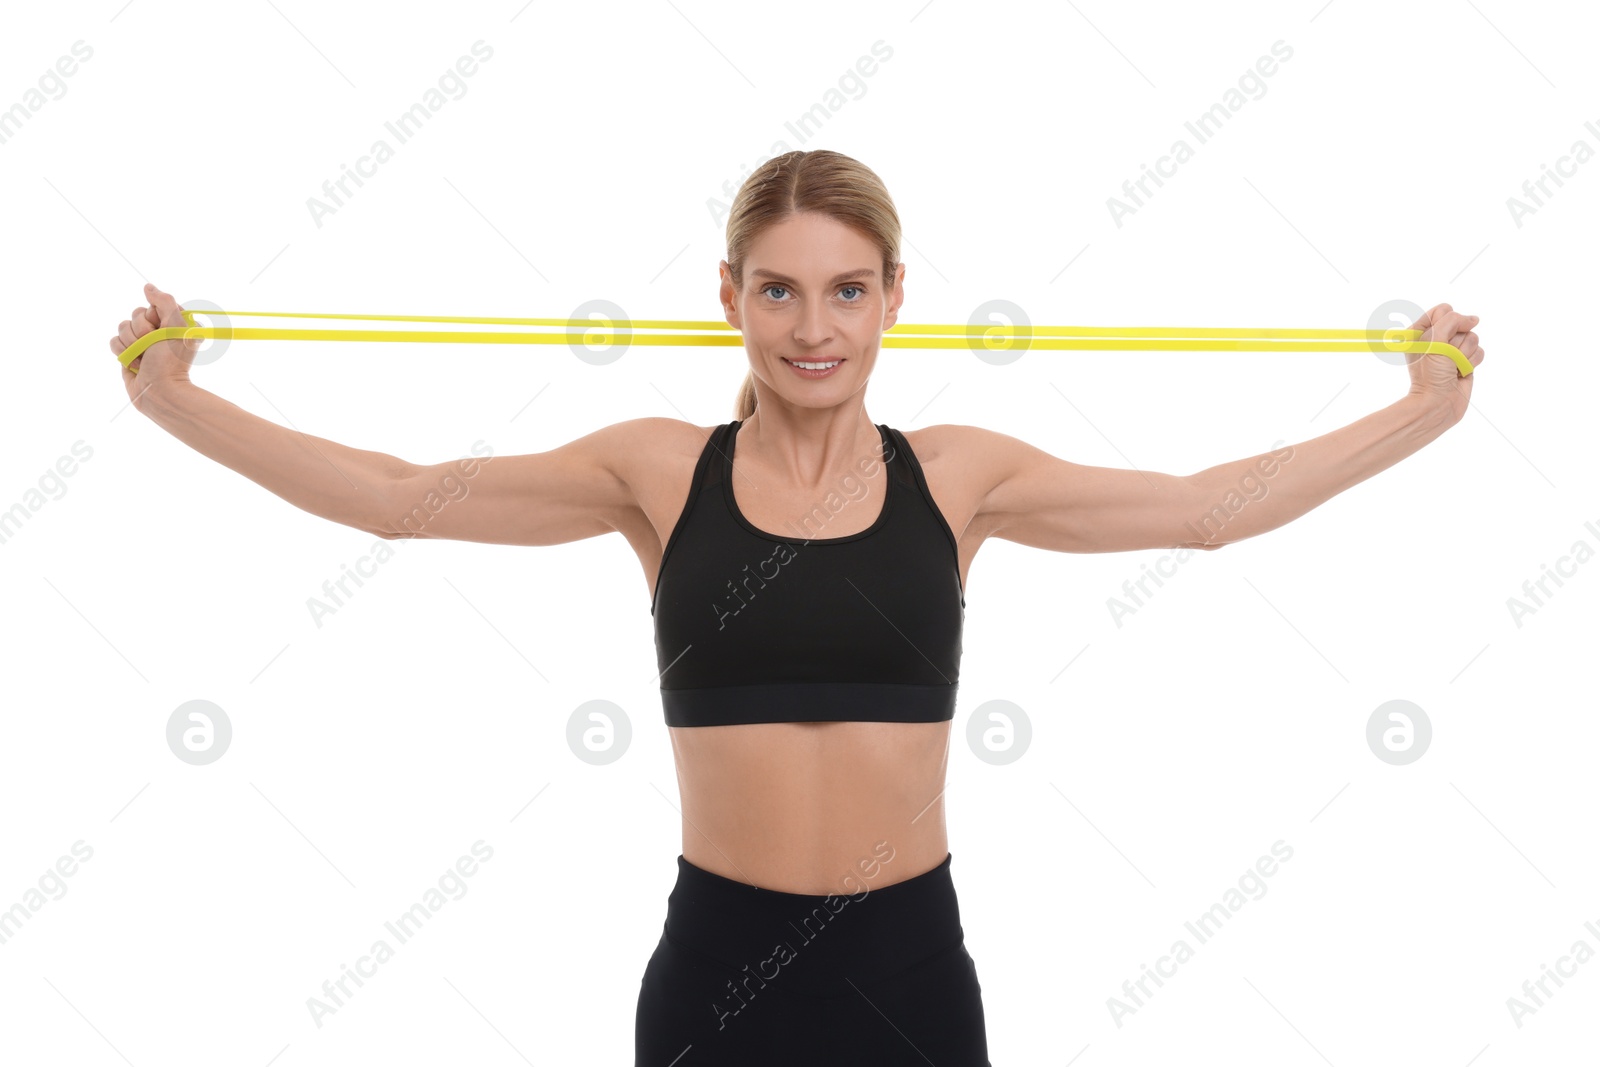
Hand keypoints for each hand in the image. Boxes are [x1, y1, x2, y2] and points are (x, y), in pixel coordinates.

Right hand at [113, 283, 201, 406]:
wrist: (159, 392)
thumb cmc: (171, 362)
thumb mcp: (176, 326)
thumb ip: (165, 302)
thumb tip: (148, 286)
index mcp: (173, 323)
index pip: (153, 305)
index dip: (154, 317)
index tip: (162, 330)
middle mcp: (157, 331)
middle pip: (135, 315)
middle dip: (141, 332)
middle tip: (153, 347)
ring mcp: (141, 343)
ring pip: (122, 327)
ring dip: (132, 344)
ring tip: (144, 358)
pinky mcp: (128, 353)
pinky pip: (114, 341)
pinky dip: (122, 352)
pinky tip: (134, 364)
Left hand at [1403, 302, 1483, 423]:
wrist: (1438, 403)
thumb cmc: (1430, 374)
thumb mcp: (1433, 341)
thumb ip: (1451, 321)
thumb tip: (1473, 319)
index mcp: (1421, 332)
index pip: (1443, 310)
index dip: (1447, 321)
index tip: (1441, 337)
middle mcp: (1438, 339)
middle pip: (1461, 323)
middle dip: (1456, 341)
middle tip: (1445, 357)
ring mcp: (1453, 350)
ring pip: (1473, 337)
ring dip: (1464, 353)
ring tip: (1453, 367)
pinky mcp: (1466, 361)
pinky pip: (1480, 351)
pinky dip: (1472, 362)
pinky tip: (1461, 372)